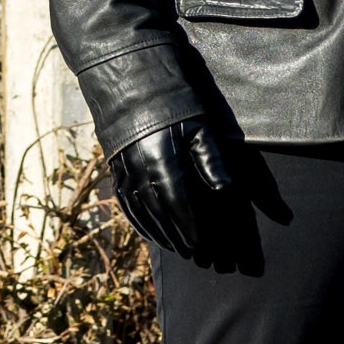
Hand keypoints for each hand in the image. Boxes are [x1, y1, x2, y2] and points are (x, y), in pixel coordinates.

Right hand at [107, 120, 256, 274]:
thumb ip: (212, 161)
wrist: (134, 90)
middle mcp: (139, 169)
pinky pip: (125, 204)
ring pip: (140, 211)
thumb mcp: (199, 129)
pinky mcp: (115, 171)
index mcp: (162, 159)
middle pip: (158, 212)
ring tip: (174, 247)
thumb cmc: (175, 109)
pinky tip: (149, 234)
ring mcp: (124, 171)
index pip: (177, 202)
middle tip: (191, 253)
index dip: (189, 224)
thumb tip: (227, 190)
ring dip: (158, 233)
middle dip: (176, 235)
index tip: (200, 243)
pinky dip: (138, 222)